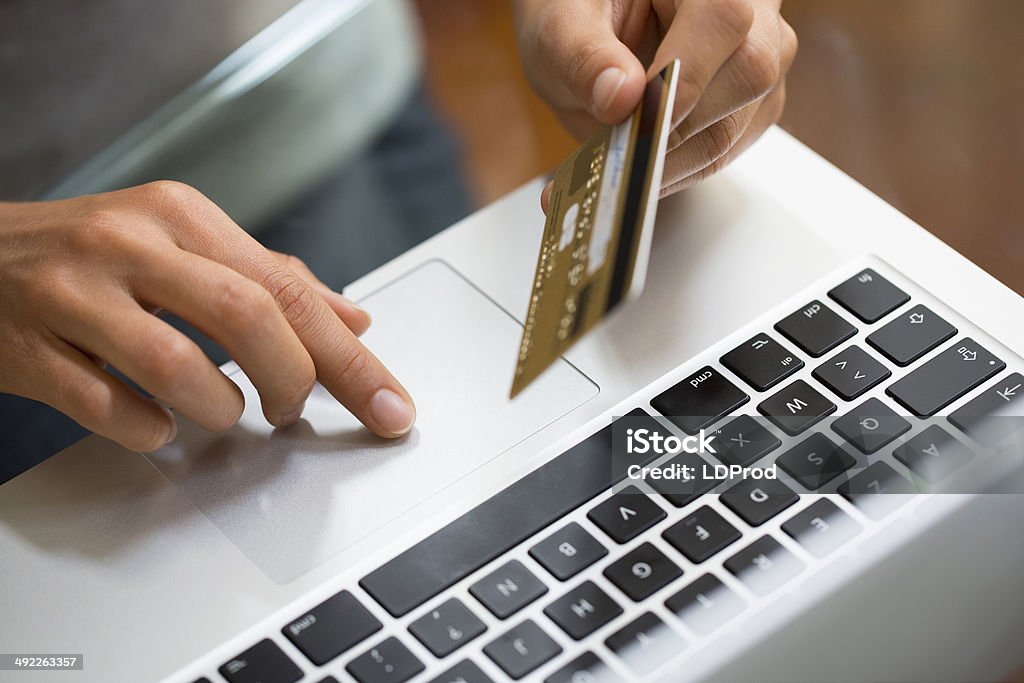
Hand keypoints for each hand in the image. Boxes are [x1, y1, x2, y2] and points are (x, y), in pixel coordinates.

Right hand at [0, 181, 415, 451]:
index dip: (351, 359)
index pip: (290, 291)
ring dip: (220, 408)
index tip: (390, 407)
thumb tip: (353, 321)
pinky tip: (156, 423)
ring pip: (180, 367)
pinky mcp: (28, 347)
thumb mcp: (185, 243)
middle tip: (294, 410)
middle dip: (293, 381)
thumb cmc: (92, 253)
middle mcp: (132, 242)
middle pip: (248, 317)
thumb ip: (273, 280)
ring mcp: (75, 293)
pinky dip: (150, 430)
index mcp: (182, 215)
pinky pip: (107, 408)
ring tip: (223, 411)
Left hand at [515, 0, 796, 200]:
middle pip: (747, 75)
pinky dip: (677, 171)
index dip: (688, 77)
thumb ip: (584, 56)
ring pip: (737, 125)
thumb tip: (620, 98)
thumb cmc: (580, 16)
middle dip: (676, 129)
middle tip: (618, 154)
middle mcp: (751, 10)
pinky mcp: (751, 107)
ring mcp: (761, 60)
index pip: (723, 19)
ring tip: (616, 173)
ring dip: (672, 162)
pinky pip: (726, 151)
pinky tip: (637, 172)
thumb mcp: (560, 27)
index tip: (640, 120)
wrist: (590, 35)